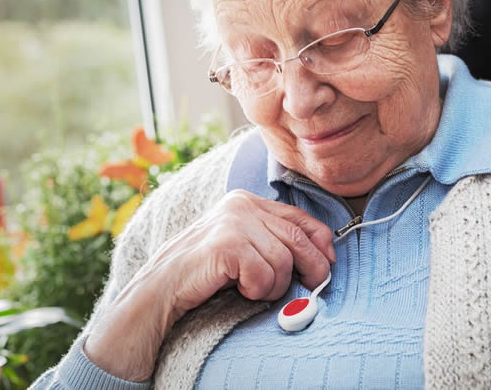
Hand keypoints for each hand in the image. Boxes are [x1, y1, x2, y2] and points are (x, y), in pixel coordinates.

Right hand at [85, 189, 334, 380]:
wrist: (162, 287)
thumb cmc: (205, 271)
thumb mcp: (242, 245)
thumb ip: (273, 239)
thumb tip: (323, 254)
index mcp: (246, 200)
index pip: (299, 216)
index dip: (320, 241)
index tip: (328, 263)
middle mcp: (241, 204)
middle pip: (297, 238)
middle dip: (311, 267)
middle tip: (310, 287)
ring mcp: (233, 222)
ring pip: (283, 261)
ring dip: (272, 285)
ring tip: (249, 288)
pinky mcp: (227, 244)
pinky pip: (264, 275)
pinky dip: (256, 290)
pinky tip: (237, 289)